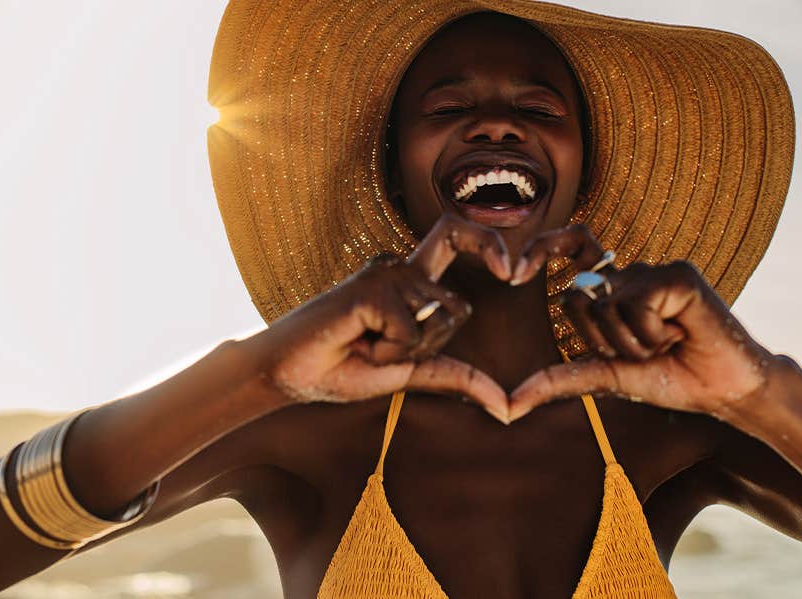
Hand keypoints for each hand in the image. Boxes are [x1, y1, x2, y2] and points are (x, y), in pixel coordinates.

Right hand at [247, 213, 514, 422]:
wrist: (288, 374)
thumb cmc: (343, 368)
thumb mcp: (411, 372)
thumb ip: (457, 377)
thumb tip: (507, 408)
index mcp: (410, 280)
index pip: (458, 237)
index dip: (490, 242)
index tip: (513, 272)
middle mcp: (400, 267)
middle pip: (458, 304)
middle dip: (433, 344)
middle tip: (384, 350)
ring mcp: (384, 273)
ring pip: (435, 320)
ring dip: (404, 350)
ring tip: (364, 344)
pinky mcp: (370, 287)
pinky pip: (409, 330)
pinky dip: (389, 350)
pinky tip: (355, 340)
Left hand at [508, 224, 773, 420]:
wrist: (722, 391)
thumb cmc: (671, 379)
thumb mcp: (606, 377)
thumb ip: (559, 380)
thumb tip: (509, 405)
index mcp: (613, 290)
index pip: (573, 246)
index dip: (543, 246)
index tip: (514, 273)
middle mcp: (630, 274)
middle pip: (576, 297)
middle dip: (602, 342)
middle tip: (644, 351)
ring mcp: (654, 270)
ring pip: (606, 305)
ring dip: (633, 344)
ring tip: (667, 345)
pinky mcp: (678, 274)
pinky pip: (638, 305)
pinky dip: (653, 335)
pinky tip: (682, 335)